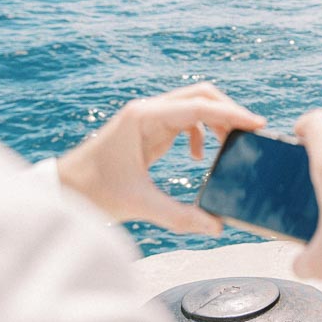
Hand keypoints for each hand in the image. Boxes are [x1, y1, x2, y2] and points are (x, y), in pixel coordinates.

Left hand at [56, 82, 263, 234]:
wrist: (64, 189)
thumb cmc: (94, 192)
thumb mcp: (139, 205)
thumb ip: (179, 216)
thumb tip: (216, 226)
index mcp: (144, 117)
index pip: (197, 106)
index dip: (230, 113)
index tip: (257, 123)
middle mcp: (148, 110)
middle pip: (200, 95)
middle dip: (228, 111)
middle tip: (250, 134)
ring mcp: (149, 117)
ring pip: (195, 105)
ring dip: (217, 121)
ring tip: (233, 146)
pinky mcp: (149, 129)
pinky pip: (185, 120)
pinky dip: (200, 132)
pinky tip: (198, 157)